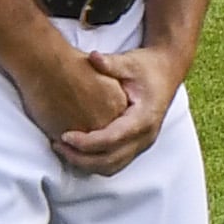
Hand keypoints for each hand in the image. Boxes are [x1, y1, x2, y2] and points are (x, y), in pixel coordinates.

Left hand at [53, 38, 189, 175]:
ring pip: (111, 167)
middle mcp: (146, 135)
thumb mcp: (130, 62)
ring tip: (63, 150)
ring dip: (85, 164)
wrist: (167, 72)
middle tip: (57, 145)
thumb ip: (111, 63)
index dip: (87, 142)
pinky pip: (114, 163)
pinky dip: (94, 162)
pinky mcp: (136, 146)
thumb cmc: (146, 66)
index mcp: (145, 117)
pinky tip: (77, 151)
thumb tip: (93, 57)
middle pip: (110, 160)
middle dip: (80, 157)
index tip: (64, 135)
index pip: (113, 138)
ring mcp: (143, 143)